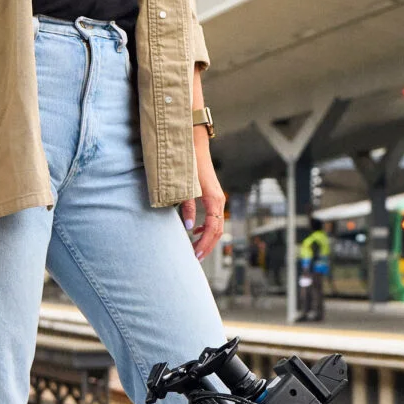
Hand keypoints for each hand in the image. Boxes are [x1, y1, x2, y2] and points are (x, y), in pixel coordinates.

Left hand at [183, 130, 225, 260]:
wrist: (194, 144)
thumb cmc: (188, 164)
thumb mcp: (184, 187)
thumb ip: (186, 207)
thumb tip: (188, 227)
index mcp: (214, 199)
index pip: (212, 229)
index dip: (204, 243)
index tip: (195, 255)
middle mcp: (219, 200)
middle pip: (217, 230)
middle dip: (207, 246)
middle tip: (195, 259)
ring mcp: (217, 197)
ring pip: (217, 225)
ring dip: (208, 238)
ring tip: (196, 249)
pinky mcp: (213, 195)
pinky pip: (214, 217)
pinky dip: (206, 228)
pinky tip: (194, 230)